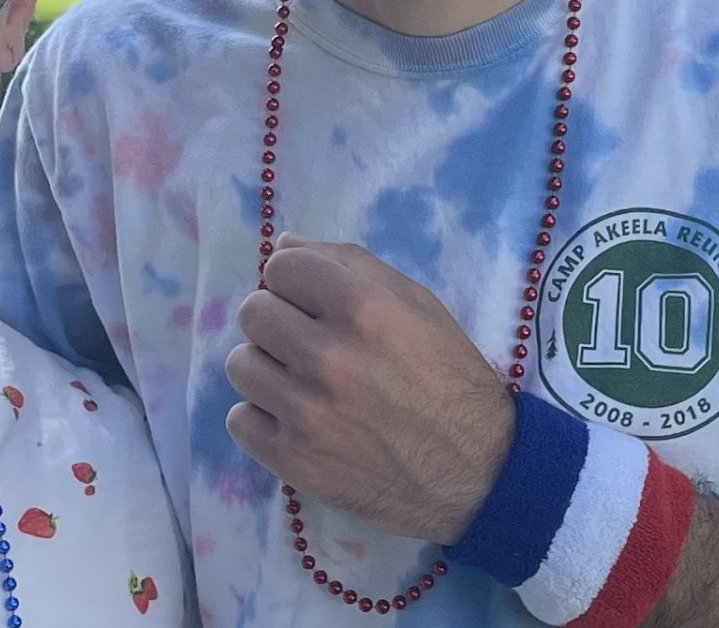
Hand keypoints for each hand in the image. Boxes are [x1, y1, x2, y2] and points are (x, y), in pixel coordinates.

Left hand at [224, 233, 516, 545]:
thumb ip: (351, 265)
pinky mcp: (294, 460)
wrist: (479, 473)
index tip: (311, 302)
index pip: (280, 266)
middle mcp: (329, 356)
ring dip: (268, 369)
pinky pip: (239, 420)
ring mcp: (307, 412)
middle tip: (309, 344)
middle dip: (278, 321)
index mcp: (362, 308)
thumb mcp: (419, 305)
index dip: (295, 280)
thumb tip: (285, 244)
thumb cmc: (450, 379)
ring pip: (240, 365)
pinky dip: (263, 418)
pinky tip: (297, 420)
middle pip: (253, 312)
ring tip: (304, 384)